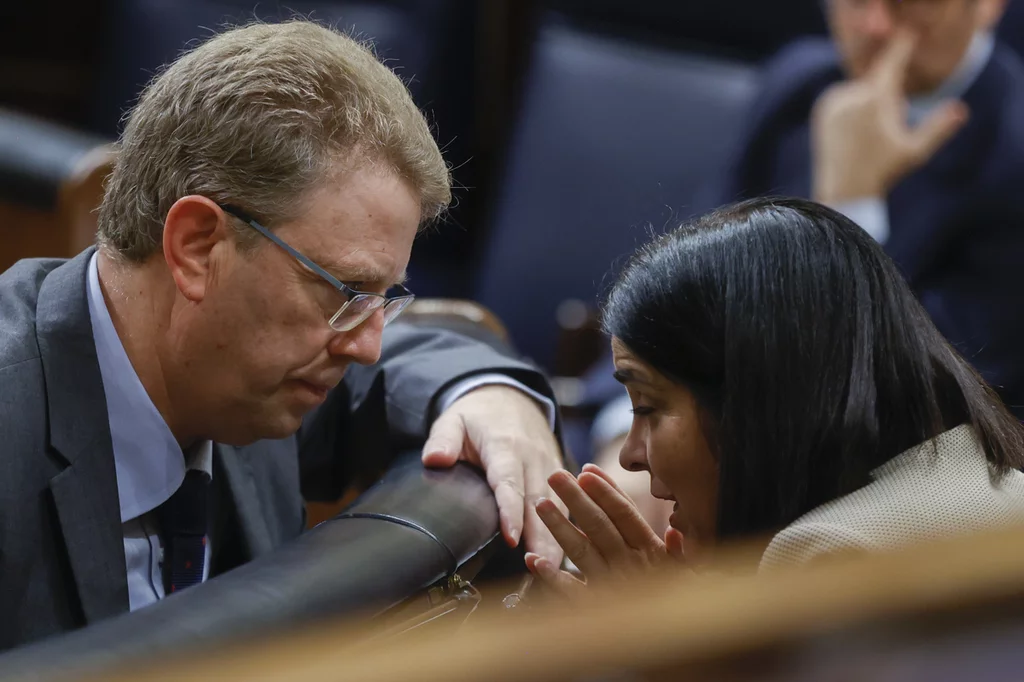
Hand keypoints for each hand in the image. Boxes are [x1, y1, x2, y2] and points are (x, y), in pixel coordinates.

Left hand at [422, 385, 565, 563]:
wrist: (511, 398)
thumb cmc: (478, 416)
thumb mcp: (454, 419)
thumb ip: (443, 439)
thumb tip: (434, 460)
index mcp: (506, 444)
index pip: (509, 481)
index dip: (511, 511)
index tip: (510, 538)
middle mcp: (533, 456)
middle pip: (539, 501)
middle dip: (541, 535)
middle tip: (540, 567)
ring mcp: (549, 465)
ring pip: (556, 506)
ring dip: (557, 538)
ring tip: (554, 569)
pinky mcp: (557, 475)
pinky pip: (564, 504)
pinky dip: (566, 530)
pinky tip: (563, 557)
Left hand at [524, 464, 686, 597]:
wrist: (675, 642)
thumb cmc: (681, 604)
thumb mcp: (690, 576)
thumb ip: (680, 552)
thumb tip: (674, 529)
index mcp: (651, 553)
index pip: (626, 515)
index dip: (606, 491)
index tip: (587, 470)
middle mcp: (630, 567)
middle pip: (599, 526)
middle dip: (576, 498)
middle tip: (555, 475)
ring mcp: (611, 588)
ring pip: (582, 552)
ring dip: (560, 527)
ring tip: (540, 505)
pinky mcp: (596, 611)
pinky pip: (571, 592)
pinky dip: (551, 577)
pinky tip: (532, 559)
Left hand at [811, 30, 968, 203]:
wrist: (842, 189)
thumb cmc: (883, 172)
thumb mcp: (915, 153)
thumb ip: (939, 128)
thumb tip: (962, 109)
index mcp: (875, 100)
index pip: (892, 62)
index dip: (902, 46)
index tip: (909, 36)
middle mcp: (851, 95)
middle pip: (879, 81)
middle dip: (889, 96)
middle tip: (882, 131)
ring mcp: (833, 100)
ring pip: (862, 89)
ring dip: (870, 101)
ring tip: (866, 135)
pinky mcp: (822, 107)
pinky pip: (846, 96)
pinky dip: (853, 105)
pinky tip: (853, 131)